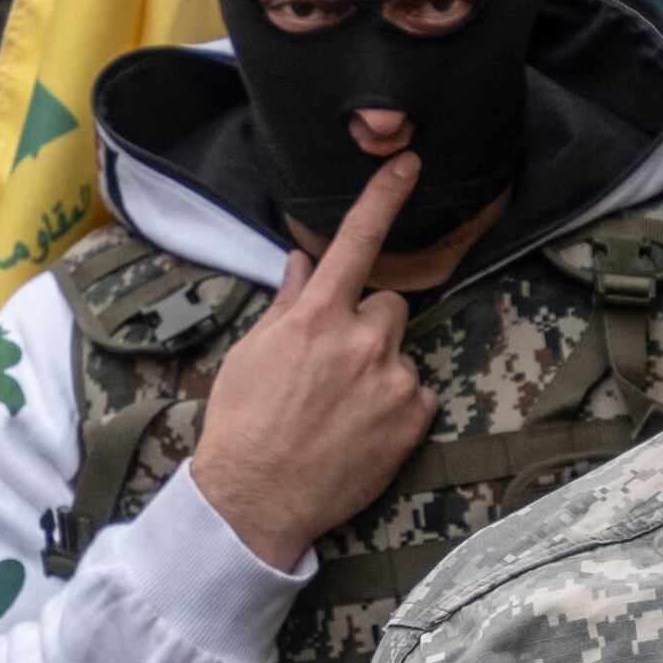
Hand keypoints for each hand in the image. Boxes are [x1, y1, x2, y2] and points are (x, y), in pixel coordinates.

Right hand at [187, 151, 434, 566]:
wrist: (257, 499)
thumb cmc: (244, 425)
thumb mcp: (252, 354)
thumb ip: (286, 303)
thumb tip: (301, 262)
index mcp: (316, 317)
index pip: (356, 241)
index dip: (384, 196)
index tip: (409, 163)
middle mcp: (361, 340)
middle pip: (389, 304)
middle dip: (369, 325)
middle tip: (335, 365)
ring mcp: (393, 379)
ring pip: (400, 352)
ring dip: (382, 368)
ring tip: (344, 407)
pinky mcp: (414, 417)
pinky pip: (418, 392)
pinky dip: (398, 406)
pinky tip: (363, 429)